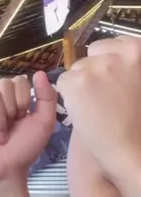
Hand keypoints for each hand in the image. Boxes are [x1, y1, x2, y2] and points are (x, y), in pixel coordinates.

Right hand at [0, 73, 56, 189]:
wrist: (4, 170)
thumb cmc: (23, 148)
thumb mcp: (44, 122)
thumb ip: (47, 97)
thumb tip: (39, 72)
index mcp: (14, 98)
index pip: (19, 80)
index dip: (23, 99)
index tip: (23, 118)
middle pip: (4, 83)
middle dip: (11, 109)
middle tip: (10, 127)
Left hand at [57, 36, 140, 196]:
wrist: (132, 151)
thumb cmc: (139, 122)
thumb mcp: (139, 83)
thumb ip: (129, 67)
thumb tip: (117, 59)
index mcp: (137, 49)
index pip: (113, 44)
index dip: (110, 63)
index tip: (115, 81)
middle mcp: (116, 53)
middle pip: (92, 55)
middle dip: (94, 71)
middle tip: (105, 97)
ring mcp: (94, 66)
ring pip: (76, 70)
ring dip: (81, 85)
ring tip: (96, 107)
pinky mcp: (75, 82)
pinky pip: (63, 83)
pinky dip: (69, 97)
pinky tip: (84, 111)